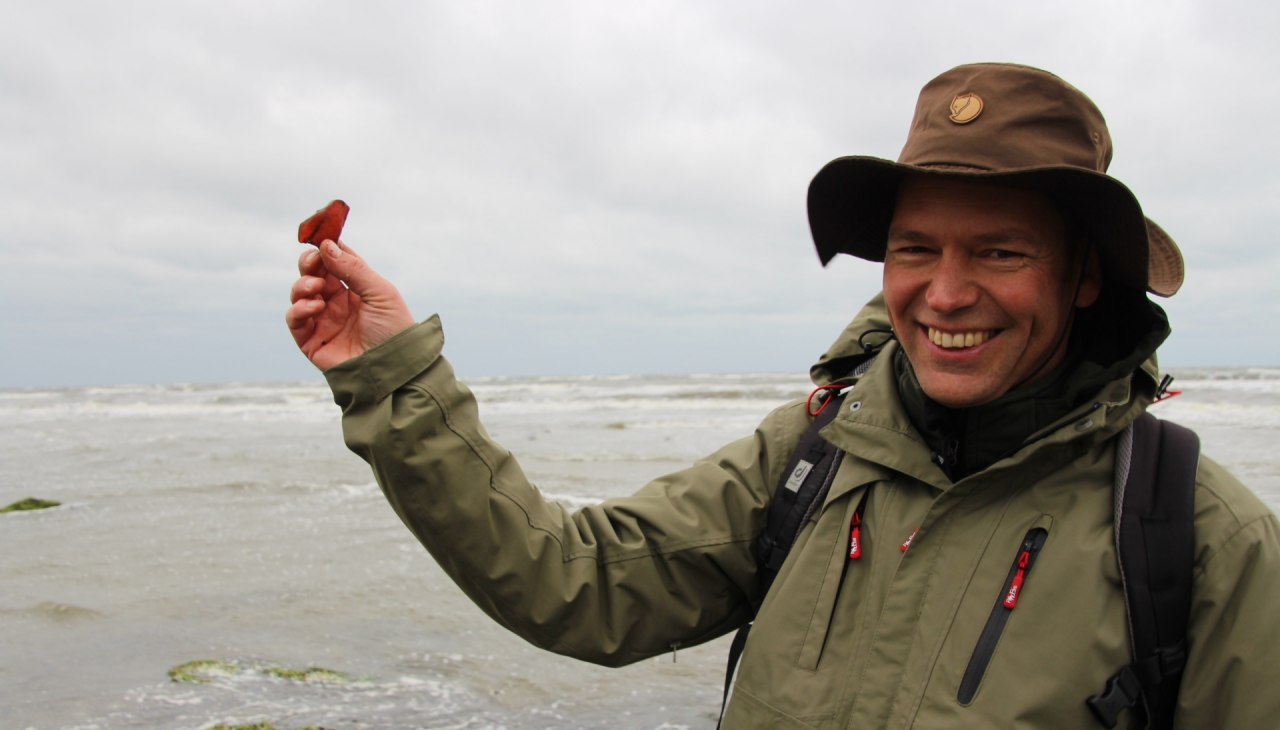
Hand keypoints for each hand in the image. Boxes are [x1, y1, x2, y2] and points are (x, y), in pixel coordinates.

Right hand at [285, 239, 414, 370]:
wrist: (393, 368)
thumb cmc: (394, 329)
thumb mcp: (380, 292)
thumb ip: (353, 268)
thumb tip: (327, 245)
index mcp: (355, 288)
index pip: (334, 261)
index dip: (325, 248)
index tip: (320, 238)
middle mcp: (336, 302)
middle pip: (312, 273)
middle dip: (309, 263)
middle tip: (313, 261)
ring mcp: (323, 320)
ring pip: (299, 293)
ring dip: (302, 285)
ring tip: (317, 288)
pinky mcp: (312, 341)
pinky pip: (295, 319)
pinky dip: (299, 308)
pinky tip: (315, 306)